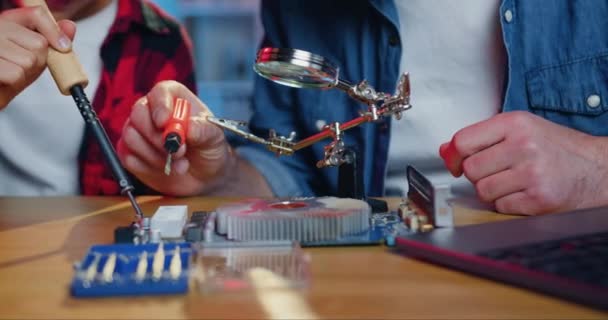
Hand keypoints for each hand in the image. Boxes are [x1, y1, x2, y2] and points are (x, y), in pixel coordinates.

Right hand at [0, 6, 74, 108]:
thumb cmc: (10, 71)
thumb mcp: (33, 54)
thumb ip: (50, 40)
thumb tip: (70, 26)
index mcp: (9, 20)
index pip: (37, 14)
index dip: (54, 31)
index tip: (64, 47)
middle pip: (39, 43)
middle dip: (38, 62)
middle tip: (21, 65)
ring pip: (29, 60)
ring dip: (24, 73)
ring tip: (10, 72)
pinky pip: (16, 74)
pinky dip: (14, 82)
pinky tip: (3, 78)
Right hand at [117, 81, 236, 195]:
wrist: (204, 174)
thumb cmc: (208, 148)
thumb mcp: (214, 138)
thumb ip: (203, 131)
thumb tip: (190, 127)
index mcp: (175, 99)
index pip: (160, 92)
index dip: (160, 105)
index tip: (164, 122)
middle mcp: (152, 111)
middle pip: (139, 113)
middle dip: (156, 136)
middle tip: (178, 151)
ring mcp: (139, 131)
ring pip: (131, 137)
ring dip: (156, 155)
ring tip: (180, 164)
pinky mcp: (131, 152)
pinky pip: (129, 157)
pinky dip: (148, 167)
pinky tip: (167, 169)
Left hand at [439, 111, 607, 214]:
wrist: (599, 169)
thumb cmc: (558, 149)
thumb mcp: (521, 130)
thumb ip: (481, 138)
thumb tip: (446, 151)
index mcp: (515, 123)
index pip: (463, 140)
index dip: (454, 155)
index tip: (456, 162)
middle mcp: (523, 145)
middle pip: (471, 169)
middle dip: (478, 175)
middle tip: (498, 171)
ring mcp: (532, 173)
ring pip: (482, 190)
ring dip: (492, 191)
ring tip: (513, 182)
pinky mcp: (539, 199)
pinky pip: (501, 206)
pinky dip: (507, 204)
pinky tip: (524, 193)